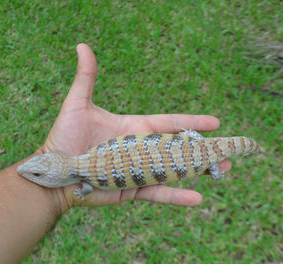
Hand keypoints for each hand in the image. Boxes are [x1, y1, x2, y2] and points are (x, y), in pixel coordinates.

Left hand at [40, 44, 230, 208]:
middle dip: (204, 149)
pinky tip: (198, 197)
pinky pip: (158, 192)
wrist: (54, 174)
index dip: (192, 122)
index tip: (215, 123)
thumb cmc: (64, 138)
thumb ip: (86, 78)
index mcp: (134, 128)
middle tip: (228, 152)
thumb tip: (83, 46)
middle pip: (179, 148)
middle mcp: (140, 150)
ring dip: (199, 171)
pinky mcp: (132, 189)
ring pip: (175, 170)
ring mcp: (138, 170)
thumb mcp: (78, 105)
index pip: (170, 123)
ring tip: (223, 170)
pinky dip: (177, 196)